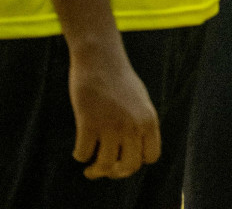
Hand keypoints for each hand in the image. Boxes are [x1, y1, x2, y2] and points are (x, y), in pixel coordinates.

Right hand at [68, 43, 159, 179]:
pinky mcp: (89, 122)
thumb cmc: (119, 80)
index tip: (124, 159)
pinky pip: (83, 153)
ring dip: (95, 170)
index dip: (136, 162)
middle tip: (105, 169)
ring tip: (90, 167)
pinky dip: (80, 155)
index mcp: (149, 120)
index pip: (151, 157)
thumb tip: (133, 149)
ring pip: (105, 165)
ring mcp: (111, 125)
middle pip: (129, 167)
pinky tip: (80, 149)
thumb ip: (140, 123)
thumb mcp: (140, 101)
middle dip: (116, 173)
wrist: (101, 59)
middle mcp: (133, 125)